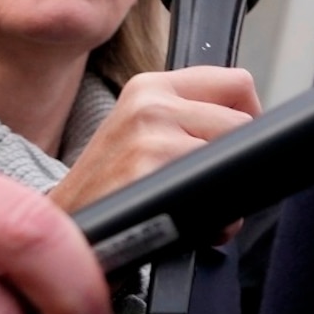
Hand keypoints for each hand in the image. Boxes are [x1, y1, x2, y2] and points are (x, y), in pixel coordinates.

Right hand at [49, 66, 259, 217]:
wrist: (61, 229)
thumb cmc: (110, 189)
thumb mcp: (141, 133)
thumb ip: (190, 117)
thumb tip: (253, 127)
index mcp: (150, 87)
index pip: (237, 83)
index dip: (247, 120)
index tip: (233, 147)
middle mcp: (149, 104)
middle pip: (242, 125)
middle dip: (237, 165)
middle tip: (210, 190)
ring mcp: (150, 137)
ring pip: (233, 160)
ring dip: (229, 198)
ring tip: (199, 213)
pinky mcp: (150, 172)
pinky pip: (217, 196)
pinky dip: (218, 222)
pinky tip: (192, 229)